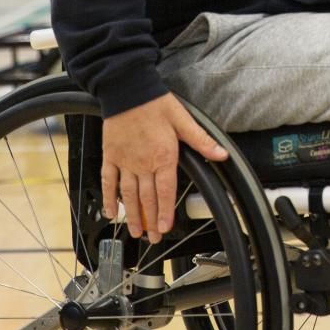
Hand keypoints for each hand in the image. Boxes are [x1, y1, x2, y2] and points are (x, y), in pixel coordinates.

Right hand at [102, 93, 228, 244]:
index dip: (165, 212)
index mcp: (163, 156)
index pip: (165, 191)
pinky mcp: (110, 156)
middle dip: (151, 220)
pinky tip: (111, 212)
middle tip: (152, 238)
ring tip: (135, 232)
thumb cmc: (156, 104)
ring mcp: (124, 161)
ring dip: (132, 215)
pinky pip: (108, 181)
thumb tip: (222, 155)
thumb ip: (201, 141)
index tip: (165, 228)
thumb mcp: (184, 120)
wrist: (127, 90)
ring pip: (128, 194)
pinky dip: (109, 197)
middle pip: (147, 198)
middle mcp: (143, 163)